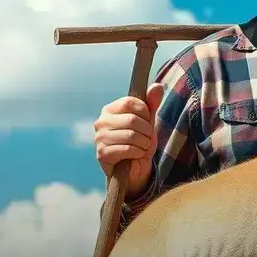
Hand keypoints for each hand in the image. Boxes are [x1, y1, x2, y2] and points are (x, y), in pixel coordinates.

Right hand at [93, 83, 163, 197]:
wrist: (134, 170)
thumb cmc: (139, 143)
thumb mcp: (148, 122)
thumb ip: (151, 104)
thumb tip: (157, 86)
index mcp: (110, 110)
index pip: (130, 102)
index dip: (145, 113)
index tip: (147, 122)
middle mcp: (101, 121)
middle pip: (132, 119)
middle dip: (147, 131)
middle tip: (147, 138)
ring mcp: (99, 138)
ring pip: (131, 135)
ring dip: (144, 143)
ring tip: (142, 147)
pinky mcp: (102, 153)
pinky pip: (127, 149)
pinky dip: (137, 153)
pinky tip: (136, 155)